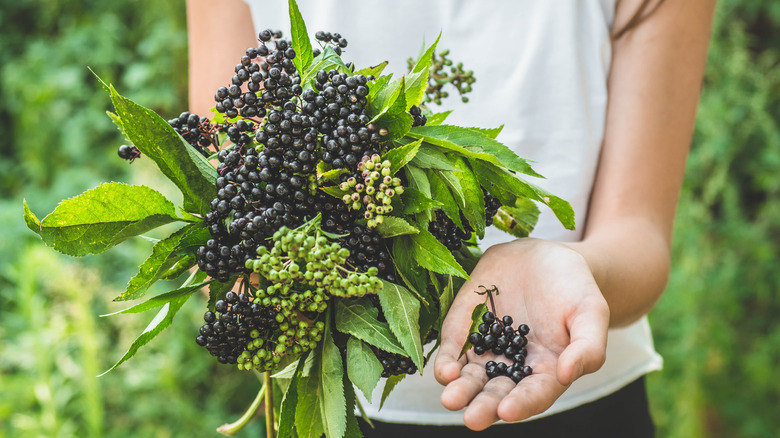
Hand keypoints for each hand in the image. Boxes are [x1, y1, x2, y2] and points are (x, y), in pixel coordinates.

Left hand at [433, 238, 609, 429]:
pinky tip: (444, 371)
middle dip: (483, 407)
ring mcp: (486, 350)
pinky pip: (453, 351)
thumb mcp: (591, 312)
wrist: (544, 257)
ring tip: (451, 398)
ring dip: (460, 391)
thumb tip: (566, 374)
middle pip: (496, 394)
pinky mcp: (465, 330)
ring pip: (470, 379)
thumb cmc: (574, 288)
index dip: (522, 404)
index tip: (508, 410)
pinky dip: (446, 363)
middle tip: (472, 418)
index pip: (534, 395)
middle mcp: (513, 367)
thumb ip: (587, 347)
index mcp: (547, 371)